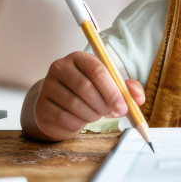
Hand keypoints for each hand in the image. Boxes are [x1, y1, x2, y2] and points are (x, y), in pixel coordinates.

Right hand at [22, 51, 146, 141]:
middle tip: (113, 114)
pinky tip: (81, 120)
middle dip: (103, 105)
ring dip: (92, 115)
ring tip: (96, 115)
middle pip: (85, 87)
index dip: (112, 90)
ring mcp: (47, 85)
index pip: (97, 70)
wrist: (60, 105)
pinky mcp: (41, 105)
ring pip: (75, 104)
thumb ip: (126, 89)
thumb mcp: (109, 87)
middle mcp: (59, 67)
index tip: (123, 107)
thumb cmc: (88, 93)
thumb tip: (138, 98)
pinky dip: (78, 124)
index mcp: (79, 58)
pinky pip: (64, 118)